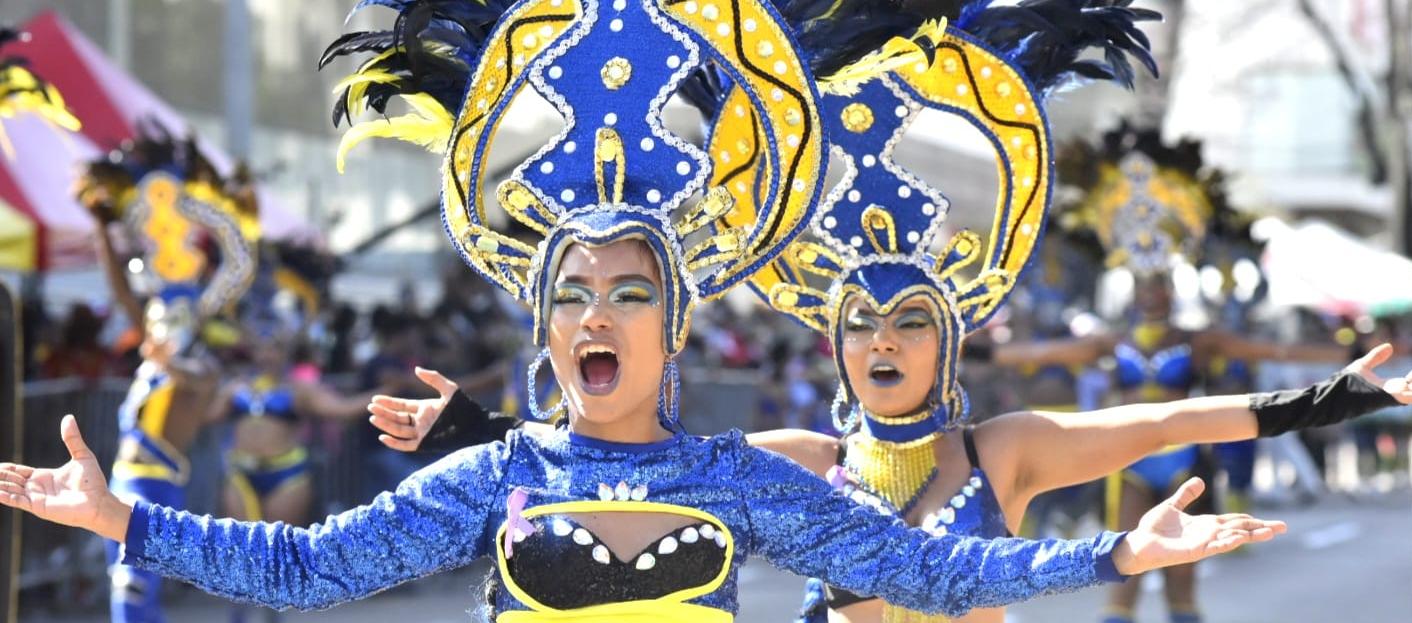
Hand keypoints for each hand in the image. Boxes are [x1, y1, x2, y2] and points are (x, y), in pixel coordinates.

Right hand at [0, 415, 130, 540]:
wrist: (99, 501)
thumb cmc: (93, 481)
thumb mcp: (82, 455)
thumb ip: (72, 438)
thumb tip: (68, 417)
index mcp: (44, 476)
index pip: (19, 471)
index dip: (7, 468)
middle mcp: (37, 487)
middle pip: (12, 480)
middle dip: (0, 475)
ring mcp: (36, 497)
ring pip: (11, 489)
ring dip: (0, 484)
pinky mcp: (38, 506)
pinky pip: (17, 501)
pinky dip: (5, 496)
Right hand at [367, 367, 457, 451]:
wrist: (476, 426)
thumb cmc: (466, 407)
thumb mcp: (449, 389)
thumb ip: (434, 378)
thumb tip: (415, 369)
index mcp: (424, 408)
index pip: (401, 405)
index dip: (388, 402)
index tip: (375, 399)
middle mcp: (421, 421)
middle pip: (397, 417)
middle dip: (383, 413)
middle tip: (370, 408)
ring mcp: (422, 433)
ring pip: (399, 430)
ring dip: (386, 425)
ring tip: (373, 418)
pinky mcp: (425, 444)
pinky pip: (406, 445)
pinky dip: (394, 443)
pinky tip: (383, 437)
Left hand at [1113, 478, 1285, 574]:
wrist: (1139, 542)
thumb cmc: (1153, 527)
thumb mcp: (1172, 505)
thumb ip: (1186, 494)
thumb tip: (1199, 480)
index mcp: (1205, 524)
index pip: (1234, 521)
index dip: (1252, 520)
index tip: (1271, 521)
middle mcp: (1209, 534)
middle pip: (1240, 529)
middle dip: (1261, 528)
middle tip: (1283, 527)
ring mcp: (1204, 543)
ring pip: (1233, 538)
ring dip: (1252, 535)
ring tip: (1271, 532)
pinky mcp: (1195, 551)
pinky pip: (1216, 547)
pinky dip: (1229, 542)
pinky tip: (1242, 537)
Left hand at [1347, 343, 1411, 403]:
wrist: (1337, 392)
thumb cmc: (1347, 382)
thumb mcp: (1364, 366)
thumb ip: (1376, 357)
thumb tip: (1390, 346)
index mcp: (1391, 387)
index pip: (1411, 383)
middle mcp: (1395, 394)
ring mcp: (1394, 397)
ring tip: (1411, 377)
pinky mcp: (1392, 399)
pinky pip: (1410, 397)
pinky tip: (1410, 381)